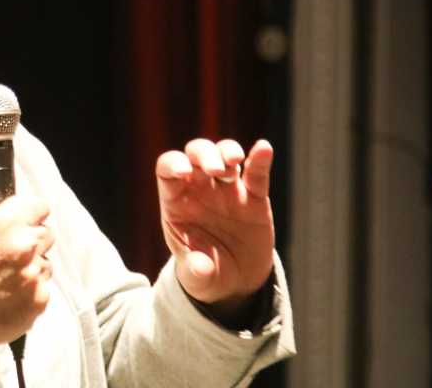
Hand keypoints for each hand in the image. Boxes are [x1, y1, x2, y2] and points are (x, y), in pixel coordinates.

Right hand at [0, 195, 53, 344]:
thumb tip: (3, 209)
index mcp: (6, 224)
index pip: (39, 206)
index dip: (31, 213)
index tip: (26, 220)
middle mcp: (25, 247)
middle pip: (46, 234)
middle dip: (32, 240)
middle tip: (12, 252)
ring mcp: (34, 275)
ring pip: (46, 263)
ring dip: (32, 267)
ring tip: (5, 278)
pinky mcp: (39, 299)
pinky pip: (43, 288)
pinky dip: (30, 291)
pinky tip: (8, 294)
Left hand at [157, 139, 274, 316]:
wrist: (237, 282)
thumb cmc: (207, 274)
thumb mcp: (197, 278)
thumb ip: (195, 271)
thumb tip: (200, 267)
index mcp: (177, 202)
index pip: (168, 170)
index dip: (174, 164)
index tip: (184, 172)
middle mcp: (200, 189)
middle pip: (196, 154)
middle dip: (204, 154)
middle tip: (215, 170)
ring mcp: (228, 189)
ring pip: (224, 154)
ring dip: (228, 151)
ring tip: (233, 163)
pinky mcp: (254, 197)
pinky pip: (256, 173)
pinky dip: (260, 159)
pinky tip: (263, 149)